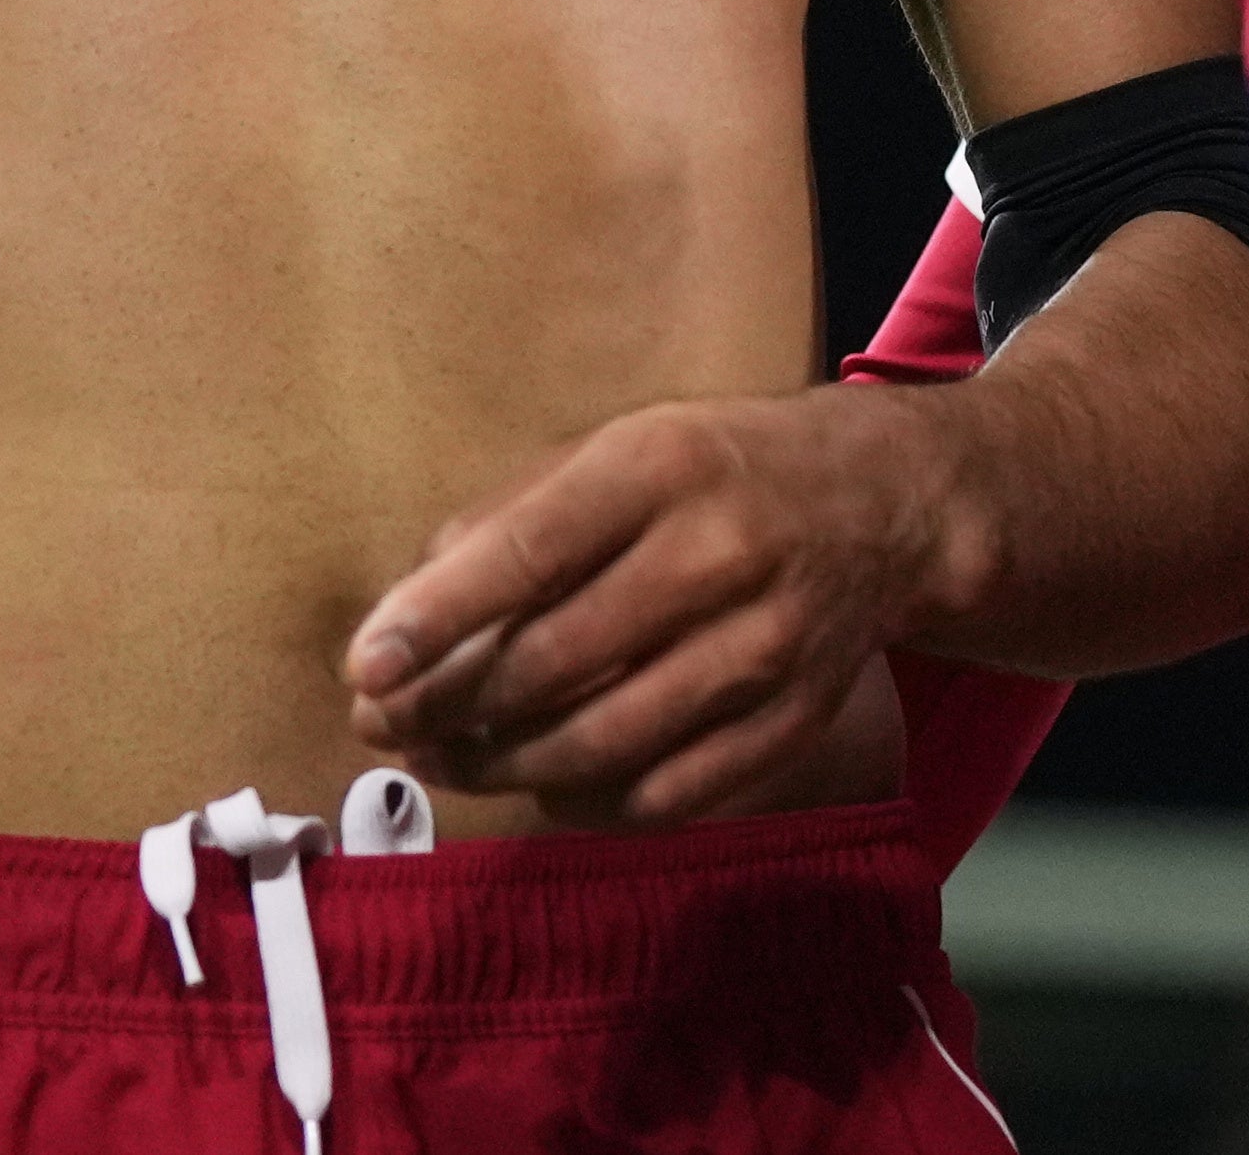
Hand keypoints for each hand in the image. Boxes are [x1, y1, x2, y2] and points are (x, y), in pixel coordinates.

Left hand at [341, 382, 970, 827]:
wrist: (884, 504)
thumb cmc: (715, 471)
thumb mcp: (618, 447)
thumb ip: (511, 516)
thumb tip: (409, 607)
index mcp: (660, 465)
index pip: (529, 550)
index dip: (436, 617)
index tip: (364, 667)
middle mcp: (720, 555)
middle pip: (556, 663)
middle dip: (449, 708)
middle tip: (384, 725)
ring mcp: (766, 648)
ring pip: (604, 743)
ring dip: (502, 765)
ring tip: (443, 758)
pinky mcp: (793, 722)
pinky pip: (668, 796)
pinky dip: (588, 802)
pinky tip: (543, 780)